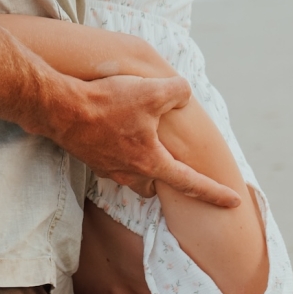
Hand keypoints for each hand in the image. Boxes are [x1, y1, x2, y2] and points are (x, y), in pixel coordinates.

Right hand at [42, 72, 240, 207]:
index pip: (192, 184)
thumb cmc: (107, 103)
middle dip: (168, 178)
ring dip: (144, 166)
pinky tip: (120, 133)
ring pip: (135, 176)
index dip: (215, 193)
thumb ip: (178, 92)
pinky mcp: (92, 158)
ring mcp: (108, 168)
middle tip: (177, 168)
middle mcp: (130, 172)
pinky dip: (123, 152)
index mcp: (151, 163)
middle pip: (157, 185)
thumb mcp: (153, 91)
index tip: (233, 203)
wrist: (59, 109)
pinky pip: (115, 162)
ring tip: (147, 146)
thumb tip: (184, 94)